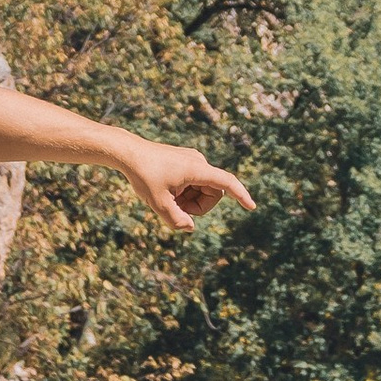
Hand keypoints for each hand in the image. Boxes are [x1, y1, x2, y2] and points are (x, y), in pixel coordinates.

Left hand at [117, 138, 256, 234]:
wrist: (129, 153)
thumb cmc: (143, 175)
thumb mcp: (158, 203)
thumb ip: (176, 220)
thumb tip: (190, 227)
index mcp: (197, 169)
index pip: (226, 183)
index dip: (240, 195)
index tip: (251, 207)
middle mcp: (199, 162)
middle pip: (213, 193)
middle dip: (199, 207)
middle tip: (176, 212)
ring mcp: (193, 161)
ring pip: (202, 189)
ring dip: (190, 201)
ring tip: (167, 200)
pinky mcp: (186, 161)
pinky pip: (194, 183)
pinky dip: (185, 193)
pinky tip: (167, 192)